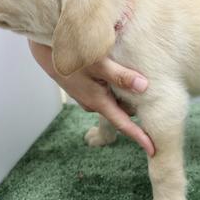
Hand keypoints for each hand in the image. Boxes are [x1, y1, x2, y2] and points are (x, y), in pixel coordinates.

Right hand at [29, 41, 154, 155]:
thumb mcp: (99, 64)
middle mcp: (93, 103)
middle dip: (137, 106)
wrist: (45, 49)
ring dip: (126, 94)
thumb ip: (121, 76)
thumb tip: (144, 87)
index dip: (140, 137)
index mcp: (98, 101)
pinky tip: (120, 72)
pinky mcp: (85, 87)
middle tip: (154, 94)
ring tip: (139, 79)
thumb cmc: (72, 56)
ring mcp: (88, 96)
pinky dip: (116, 86)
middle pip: (123, 110)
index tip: (153, 150)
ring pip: (115, 100)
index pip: (123, 124)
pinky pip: (107, 92)